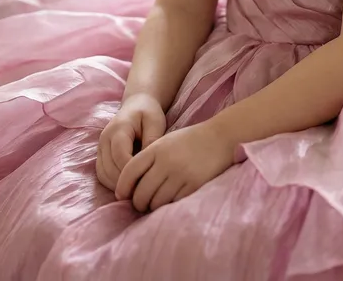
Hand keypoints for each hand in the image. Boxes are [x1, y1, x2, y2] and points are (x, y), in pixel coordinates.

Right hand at [96, 93, 165, 192]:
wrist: (137, 105)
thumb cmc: (148, 113)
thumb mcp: (155, 122)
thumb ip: (152, 140)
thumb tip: (148, 163)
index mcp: (119, 128)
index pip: (120, 155)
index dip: (131, 171)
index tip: (146, 180)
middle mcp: (105, 138)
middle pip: (109, 168)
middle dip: (124, 182)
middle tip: (142, 190)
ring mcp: (100, 147)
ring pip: (103, 174)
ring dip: (117, 185)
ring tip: (135, 191)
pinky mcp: (100, 154)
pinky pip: (102, 174)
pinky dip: (112, 183)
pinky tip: (127, 185)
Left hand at [115, 120, 235, 211]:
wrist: (220, 137)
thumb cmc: (190, 140)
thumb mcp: (166, 141)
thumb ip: (148, 159)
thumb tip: (130, 186)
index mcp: (156, 148)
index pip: (130, 171)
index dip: (122, 187)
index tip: (122, 195)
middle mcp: (166, 162)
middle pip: (141, 192)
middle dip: (137, 202)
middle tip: (141, 203)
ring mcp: (180, 174)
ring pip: (155, 202)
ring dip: (153, 206)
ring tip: (155, 203)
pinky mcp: (193, 186)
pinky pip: (173, 203)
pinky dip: (169, 205)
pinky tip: (171, 200)